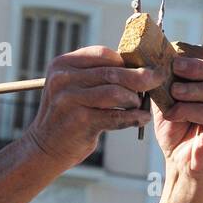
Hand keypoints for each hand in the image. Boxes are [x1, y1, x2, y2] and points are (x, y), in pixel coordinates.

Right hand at [27, 46, 160, 167]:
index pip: (103, 55)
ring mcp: (70, 99)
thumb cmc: (66, 116)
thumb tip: (137, 66)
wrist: (44, 148)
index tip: (144, 67)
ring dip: (134, 100)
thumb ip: (95, 75)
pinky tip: (141, 119)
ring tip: (140, 105)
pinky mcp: (80, 121)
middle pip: (112, 72)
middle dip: (140, 77)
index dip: (127, 61)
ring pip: (116, 92)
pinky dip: (133, 117)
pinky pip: (116, 116)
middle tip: (157, 79)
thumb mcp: (72, 87)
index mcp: (62, 64)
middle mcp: (63, 79)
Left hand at [154, 33, 202, 179]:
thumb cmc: (175, 125)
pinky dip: (189, 110)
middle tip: (176, 67)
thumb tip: (158, 54)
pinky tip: (174, 114)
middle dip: (198, 65)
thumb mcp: (167, 95)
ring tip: (175, 93)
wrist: (177, 157)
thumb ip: (167, 76)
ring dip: (194, 88)